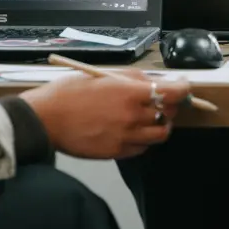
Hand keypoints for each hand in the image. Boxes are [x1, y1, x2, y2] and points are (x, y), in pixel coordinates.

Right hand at [20, 71, 193, 159]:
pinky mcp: (117, 152)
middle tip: (162, 100)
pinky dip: (144, 139)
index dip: (183, 88)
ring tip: (150, 118)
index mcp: (130, 93)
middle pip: (170, 113)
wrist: (46, 119)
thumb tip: (154, 81)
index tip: (182, 86)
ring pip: (161, 134)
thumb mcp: (103, 75)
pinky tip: (132, 130)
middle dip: (170, 105)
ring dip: (161, 124)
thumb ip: (132, 79)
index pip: (174, 92)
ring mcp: (126, 137)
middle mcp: (133, 117)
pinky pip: (143, 148)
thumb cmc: (69, 93)